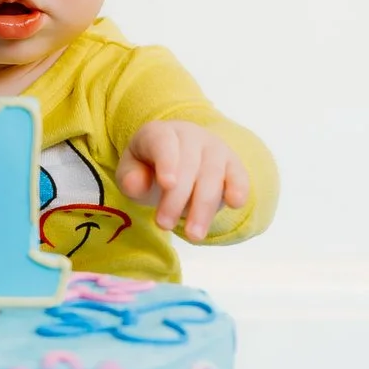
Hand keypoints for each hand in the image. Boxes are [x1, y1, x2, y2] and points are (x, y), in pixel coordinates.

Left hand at [116, 121, 249, 242]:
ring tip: (193, 235)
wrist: (175, 161)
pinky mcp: (232, 164)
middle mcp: (190, 136)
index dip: (167, 162)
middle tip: (164, 225)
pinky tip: (235, 203)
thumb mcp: (131, 172)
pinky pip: (238, 174)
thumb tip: (135, 185)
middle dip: (177, 198)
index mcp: (160, 133)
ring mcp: (214, 149)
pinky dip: (239, 187)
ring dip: (203, 206)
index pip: (164, 142)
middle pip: (189, 164)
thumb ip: (129, 178)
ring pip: (213, 174)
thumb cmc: (149, 169)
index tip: (167, 184)